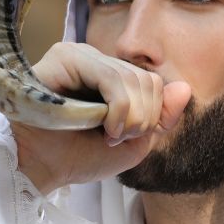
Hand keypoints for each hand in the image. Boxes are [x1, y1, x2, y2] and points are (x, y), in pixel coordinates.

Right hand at [10, 42, 191, 194]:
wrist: (40, 168)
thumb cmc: (78, 157)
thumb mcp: (133, 143)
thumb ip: (160, 117)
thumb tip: (184, 87)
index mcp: (109, 77)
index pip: (153, 82)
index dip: (152, 114)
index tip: (126, 138)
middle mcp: (95, 61)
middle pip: (147, 79)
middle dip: (142, 117)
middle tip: (116, 139)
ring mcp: (79, 56)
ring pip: (132, 78)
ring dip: (130, 116)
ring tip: (107, 135)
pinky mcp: (64, 57)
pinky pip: (110, 76)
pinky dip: (117, 107)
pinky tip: (100, 125)